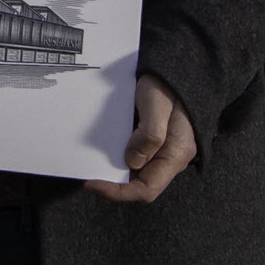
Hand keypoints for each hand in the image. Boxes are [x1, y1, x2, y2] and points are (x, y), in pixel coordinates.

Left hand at [84, 73, 195, 202]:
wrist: (173, 72)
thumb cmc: (167, 87)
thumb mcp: (157, 107)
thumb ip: (149, 136)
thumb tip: (132, 162)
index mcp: (176, 155)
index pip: (147, 189)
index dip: (119, 192)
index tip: (93, 184)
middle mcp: (168, 158)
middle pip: (139, 183)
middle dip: (113, 182)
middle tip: (87, 174)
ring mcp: (159, 150)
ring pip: (135, 171)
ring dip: (113, 169)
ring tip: (91, 161)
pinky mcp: (150, 141)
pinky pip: (133, 156)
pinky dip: (117, 155)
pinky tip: (103, 148)